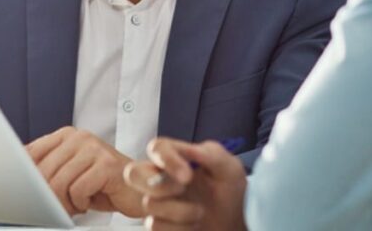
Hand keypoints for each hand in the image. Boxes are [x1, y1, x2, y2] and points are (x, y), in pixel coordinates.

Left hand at [26, 126, 141, 216]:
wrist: (139, 190)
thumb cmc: (102, 185)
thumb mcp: (70, 174)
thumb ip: (47, 169)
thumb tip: (15, 177)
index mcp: (66, 135)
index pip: (30, 154)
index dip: (25, 178)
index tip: (27, 193)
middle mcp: (79, 137)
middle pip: (42, 172)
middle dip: (48, 197)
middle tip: (61, 206)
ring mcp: (94, 148)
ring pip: (58, 182)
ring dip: (65, 202)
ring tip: (77, 204)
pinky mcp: (107, 164)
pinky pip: (77, 190)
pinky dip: (81, 203)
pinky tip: (91, 201)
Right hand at [124, 138, 246, 230]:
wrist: (238, 223)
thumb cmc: (232, 192)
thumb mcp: (229, 168)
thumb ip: (211, 154)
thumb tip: (190, 149)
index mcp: (177, 159)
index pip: (157, 148)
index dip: (167, 160)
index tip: (187, 175)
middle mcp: (162, 179)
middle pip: (133, 173)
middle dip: (158, 184)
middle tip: (183, 189)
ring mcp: (158, 202)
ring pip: (148, 204)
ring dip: (179, 211)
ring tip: (200, 212)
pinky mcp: (160, 224)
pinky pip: (153, 226)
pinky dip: (178, 228)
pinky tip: (193, 226)